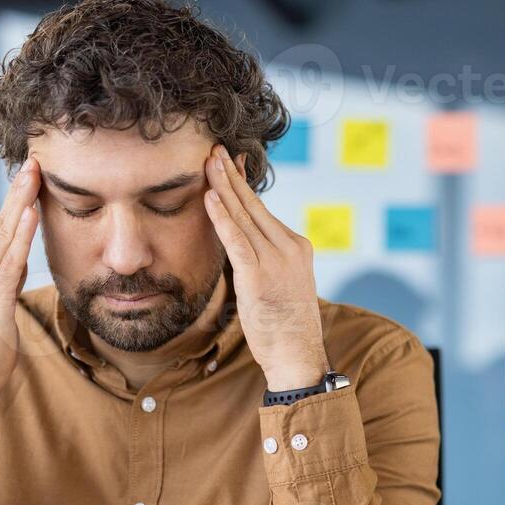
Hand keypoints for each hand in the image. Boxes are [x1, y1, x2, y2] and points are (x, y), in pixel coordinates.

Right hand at [0, 157, 41, 445]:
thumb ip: (8, 281)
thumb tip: (20, 260)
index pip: (2, 227)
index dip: (18, 198)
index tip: (34, 170)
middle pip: (2, 222)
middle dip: (20, 190)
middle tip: (36, 157)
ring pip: (5, 235)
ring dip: (21, 202)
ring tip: (36, 173)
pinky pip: (9, 262)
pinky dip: (21, 236)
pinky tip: (32, 213)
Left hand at [202, 144, 328, 391]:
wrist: (297, 354)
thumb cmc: (285, 324)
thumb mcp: (281, 283)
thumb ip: (265, 259)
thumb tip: (242, 241)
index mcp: (296, 246)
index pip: (262, 208)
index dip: (242, 183)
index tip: (228, 163)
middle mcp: (289, 248)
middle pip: (253, 204)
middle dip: (230, 175)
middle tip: (212, 150)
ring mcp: (275, 261)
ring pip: (243, 216)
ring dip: (222, 187)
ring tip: (206, 163)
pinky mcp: (258, 277)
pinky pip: (236, 240)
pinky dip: (221, 217)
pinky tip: (209, 198)